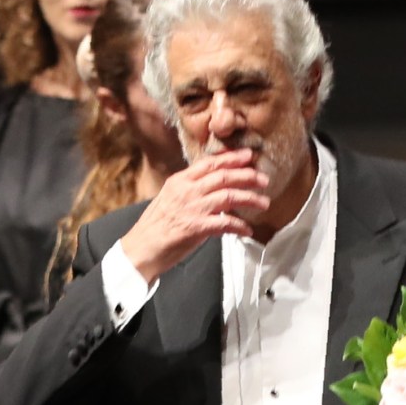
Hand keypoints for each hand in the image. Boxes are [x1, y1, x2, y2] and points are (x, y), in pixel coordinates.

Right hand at [117, 148, 271, 283]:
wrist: (141, 248)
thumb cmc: (155, 226)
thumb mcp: (169, 198)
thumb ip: (189, 189)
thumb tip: (210, 186)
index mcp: (179, 181)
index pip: (210, 163)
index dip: (232, 158)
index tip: (248, 156)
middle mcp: (187, 191)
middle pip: (224, 176)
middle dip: (247, 175)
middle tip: (263, 178)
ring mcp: (193, 208)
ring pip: (230, 196)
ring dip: (250, 199)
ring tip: (264, 202)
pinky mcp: (197, 227)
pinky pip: (226, 223)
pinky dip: (240, 226)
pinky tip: (248, 229)